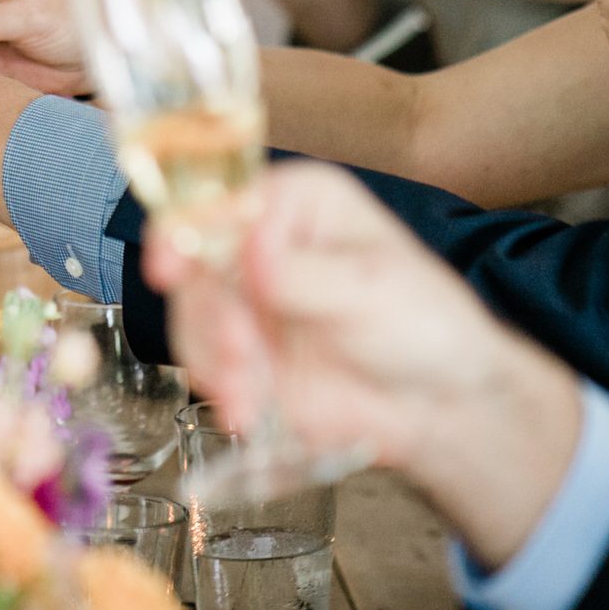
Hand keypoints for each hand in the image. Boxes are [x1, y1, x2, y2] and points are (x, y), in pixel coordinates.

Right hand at [146, 162, 582, 567]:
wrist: (439, 405)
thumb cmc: (427, 324)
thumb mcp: (372, 289)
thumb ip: (305, 274)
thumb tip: (252, 252)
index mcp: (294, 204)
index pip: (217, 199)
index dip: (183, 229)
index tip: (169, 270)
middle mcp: (257, 243)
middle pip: (191, 262)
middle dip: (211, 316)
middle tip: (242, 355)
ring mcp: (244, 299)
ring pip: (189, 315)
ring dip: (212, 359)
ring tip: (249, 395)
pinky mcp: (239, 352)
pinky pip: (201, 361)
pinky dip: (218, 387)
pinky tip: (248, 410)